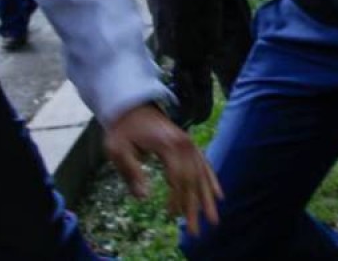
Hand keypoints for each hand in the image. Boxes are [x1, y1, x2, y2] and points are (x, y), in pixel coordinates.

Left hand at [103, 103, 221, 235]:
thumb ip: (131, 173)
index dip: (176, 198)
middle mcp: (185, 145)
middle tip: (196, 231)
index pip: (177, 177)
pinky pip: (206, 166)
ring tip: (214, 219)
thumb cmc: (123, 130)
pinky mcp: (190, 146)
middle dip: (195, 208)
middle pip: (193, 181)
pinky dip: (212, 182)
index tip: (172, 216)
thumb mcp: (118, 150)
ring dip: (208, 200)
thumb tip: (142, 197)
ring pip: (203, 176)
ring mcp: (190, 145)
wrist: (133, 106)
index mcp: (168, 145)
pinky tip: (219, 195)